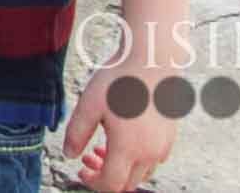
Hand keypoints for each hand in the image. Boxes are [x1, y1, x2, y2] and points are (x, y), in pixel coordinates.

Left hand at [63, 50, 178, 190]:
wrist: (152, 59)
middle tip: (88, 155)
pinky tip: (123, 137)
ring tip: (103, 146)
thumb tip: (70, 155)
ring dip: (121, 168)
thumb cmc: (120, 79)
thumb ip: (77, 133)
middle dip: (104, 176)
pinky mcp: (170, 136)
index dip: (92, 182)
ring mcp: (163, 146)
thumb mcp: (89, 104)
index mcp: (129, 149)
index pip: (110, 184)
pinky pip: (152, 160)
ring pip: (140, 173)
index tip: (81, 167)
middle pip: (126, 183)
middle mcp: (150, 153)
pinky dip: (136, 158)